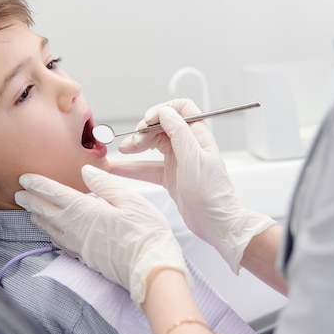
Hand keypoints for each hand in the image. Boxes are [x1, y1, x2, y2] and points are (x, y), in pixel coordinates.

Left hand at [15, 165, 190, 307]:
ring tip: (30, 210)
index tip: (25, 178)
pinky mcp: (85, 257)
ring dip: (38, 217)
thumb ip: (105, 184)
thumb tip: (85, 171)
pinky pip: (59, 242)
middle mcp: (75, 228)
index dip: (38, 184)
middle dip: (31, 200)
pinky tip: (51, 233)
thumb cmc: (144, 233)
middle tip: (19, 193)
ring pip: (50, 228)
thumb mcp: (130, 200)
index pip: (55, 193)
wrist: (149, 269)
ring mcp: (78, 245)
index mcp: (85, 210)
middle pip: (46, 211)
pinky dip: (50, 233)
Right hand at [113, 99, 275, 272]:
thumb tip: (165, 112)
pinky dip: (133, 166)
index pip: (182, 109)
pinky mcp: (170, 177)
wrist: (216, 224)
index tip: (148, 121)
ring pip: (153, 145)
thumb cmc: (211, 194)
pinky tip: (118, 168)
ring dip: (137, 145)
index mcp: (198, 137)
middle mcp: (188, 146)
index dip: (163, 111)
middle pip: (162, 126)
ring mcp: (178, 161)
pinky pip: (148, 166)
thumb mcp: (193, 160)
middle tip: (133, 143)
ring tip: (123, 150)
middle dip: (144, 130)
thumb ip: (179, 134)